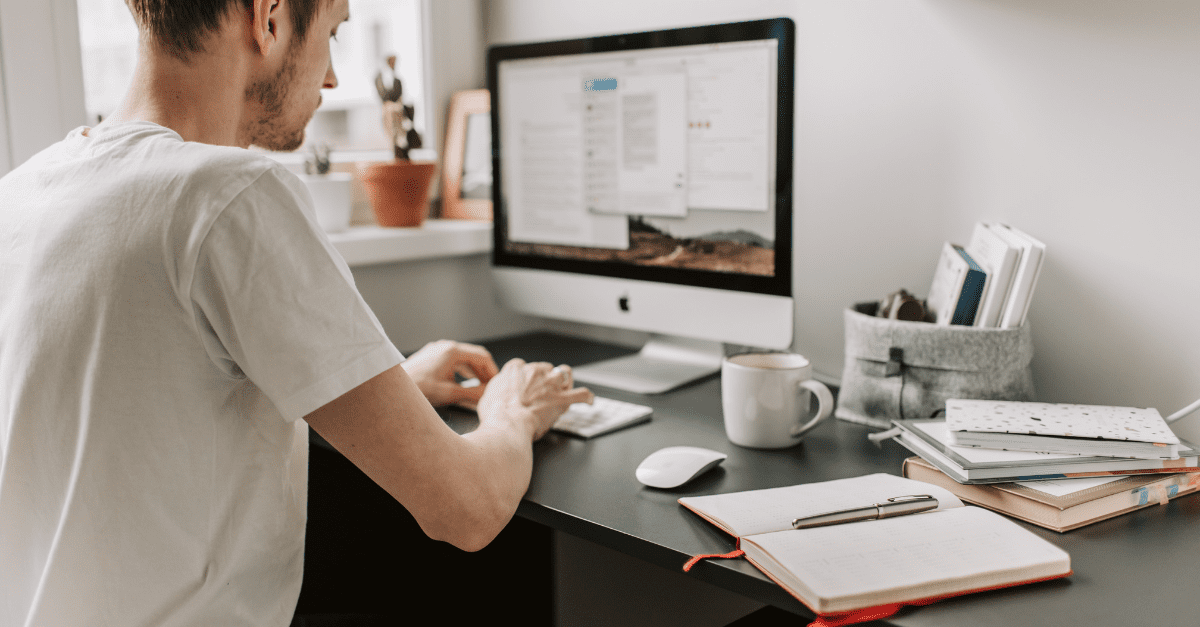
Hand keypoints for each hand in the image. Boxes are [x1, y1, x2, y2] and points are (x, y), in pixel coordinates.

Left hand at [400, 340, 499, 406]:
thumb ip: (473, 394)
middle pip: (474, 356)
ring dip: (473, 373)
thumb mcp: (449, 394)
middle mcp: (445, 346)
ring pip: (463, 359)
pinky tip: (462, 384)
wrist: (391, 390)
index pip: (483, 356)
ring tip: (479, 388)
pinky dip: (461, 372)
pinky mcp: (430, 357)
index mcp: (452, 351)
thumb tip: (488, 395)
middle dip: (484, 372)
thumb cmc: (417, 389)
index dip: (493, 371)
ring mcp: (436, 350)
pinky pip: (452, 362)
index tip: (498, 383)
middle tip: (491, 387)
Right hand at [476, 359, 592, 440]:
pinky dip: (586, 397)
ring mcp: (551, 384)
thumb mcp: (487, 397)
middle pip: (544, 368)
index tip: (523, 386)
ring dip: (565, 380)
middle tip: (540, 393)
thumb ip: (496, 390)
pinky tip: (588, 400)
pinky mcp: (563, 399)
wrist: (508, 423)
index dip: (523, 377)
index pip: (522, 366)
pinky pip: (582, 394)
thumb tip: (498, 393)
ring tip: (565, 387)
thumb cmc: (496, 414)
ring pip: (564, 372)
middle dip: (544, 379)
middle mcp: (535, 371)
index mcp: (515, 369)